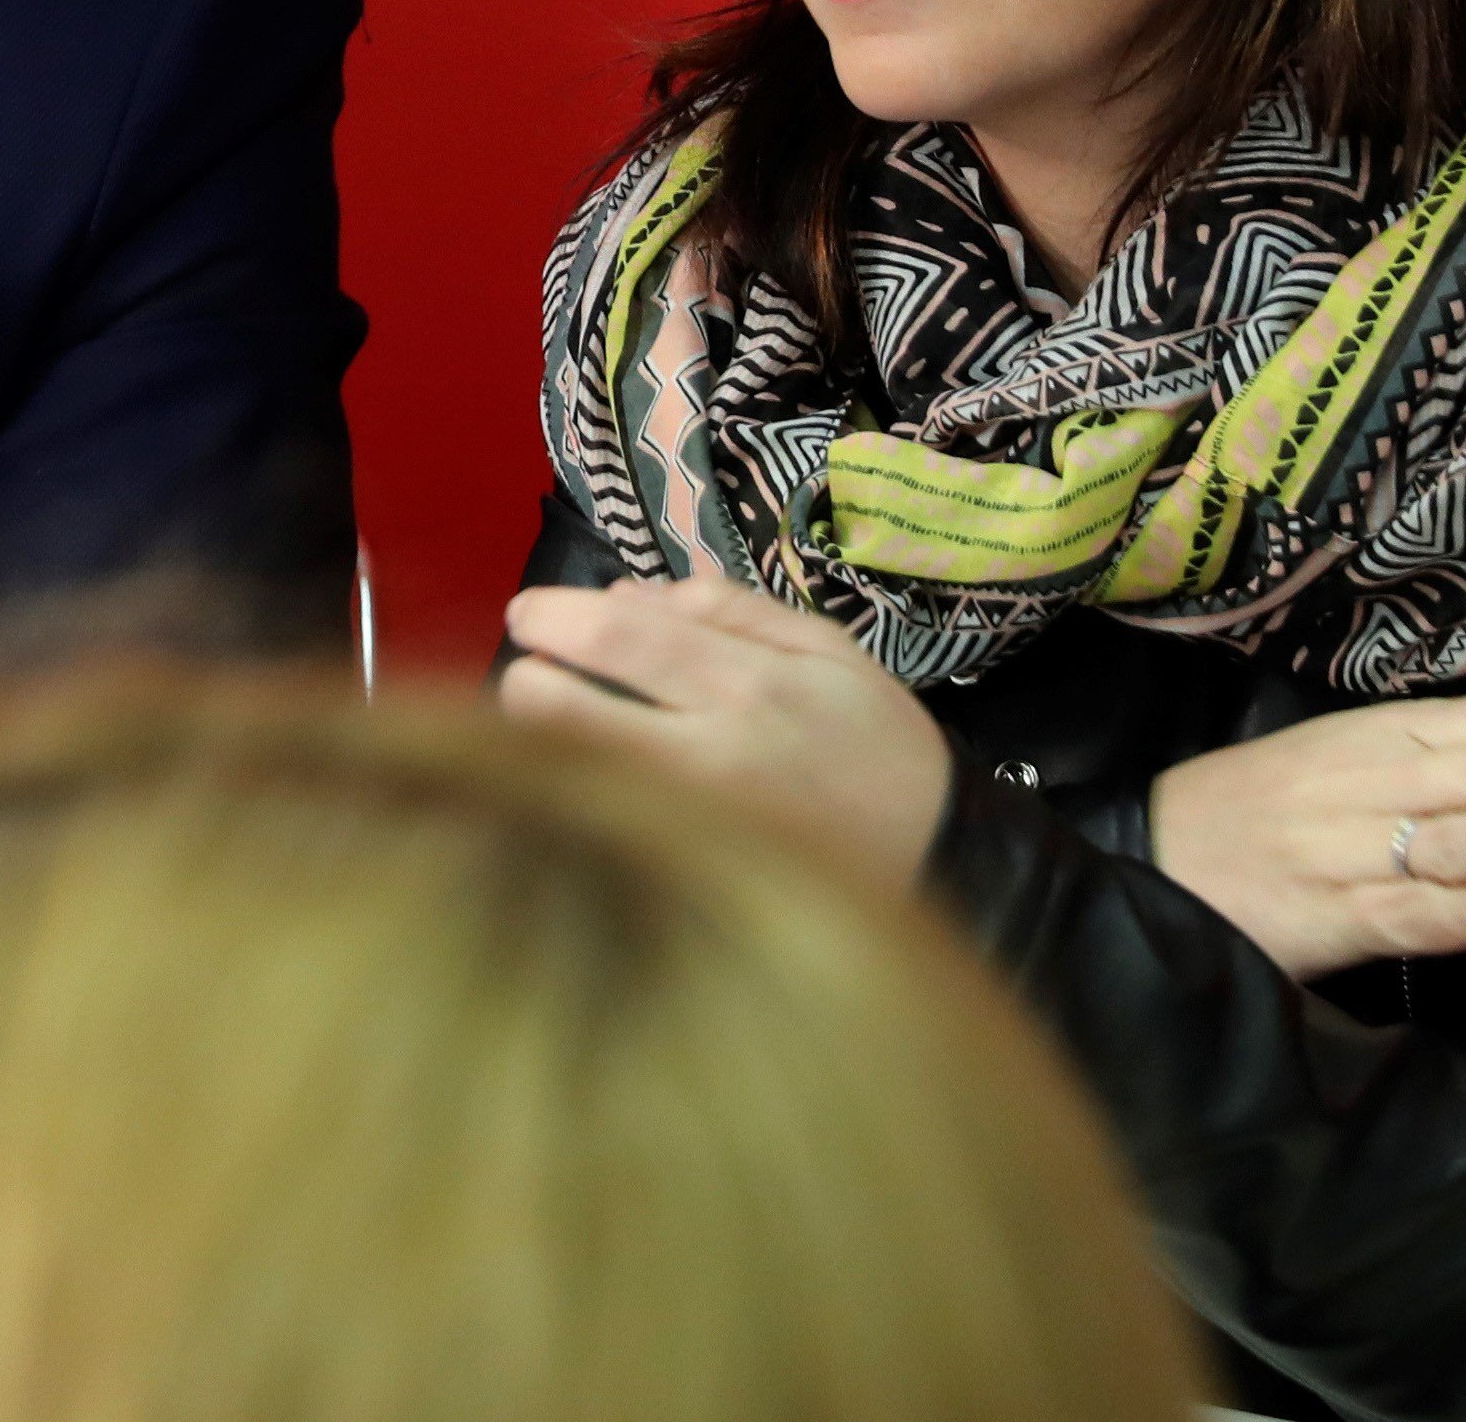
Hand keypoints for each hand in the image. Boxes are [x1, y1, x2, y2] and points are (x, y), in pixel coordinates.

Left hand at [498, 573, 954, 879]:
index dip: (556, 617)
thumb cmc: (876, 743)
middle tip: (528, 670)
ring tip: (551, 723)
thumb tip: (630, 591)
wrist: (940, 857)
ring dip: (538, 741)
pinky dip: (575, 794)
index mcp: (749, 685)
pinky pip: (602, 825)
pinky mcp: (683, 874)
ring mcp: (689, 825)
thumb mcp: (829, 650)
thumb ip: (731, 611)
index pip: (620, 636)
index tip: (527, 614)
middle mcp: (711, 755)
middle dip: (525, 683)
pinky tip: (581, 781)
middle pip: (567, 714)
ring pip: (570, 775)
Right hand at [1148, 697, 1465, 980]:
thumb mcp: (1345, 764)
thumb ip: (1438, 765)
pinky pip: (1398, 913)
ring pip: (1451, 838)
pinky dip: (1459, 912)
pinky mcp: (1315, 916)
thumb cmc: (1264, 813)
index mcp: (1374, 735)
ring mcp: (1335, 849)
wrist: (1151, 858)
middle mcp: (1358, 782)